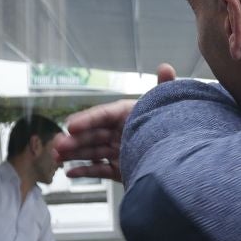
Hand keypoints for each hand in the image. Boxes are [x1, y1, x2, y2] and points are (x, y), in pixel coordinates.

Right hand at [55, 63, 177, 178]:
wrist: (183, 159)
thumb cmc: (173, 126)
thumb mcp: (165, 106)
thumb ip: (165, 88)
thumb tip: (166, 67)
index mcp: (127, 114)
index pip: (103, 115)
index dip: (87, 120)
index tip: (71, 125)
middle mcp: (120, 131)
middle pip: (93, 135)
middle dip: (74, 140)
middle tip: (58, 145)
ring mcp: (119, 150)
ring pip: (92, 152)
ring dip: (73, 154)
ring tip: (57, 157)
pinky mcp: (121, 169)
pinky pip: (100, 170)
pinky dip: (85, 171)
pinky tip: (70, 172)